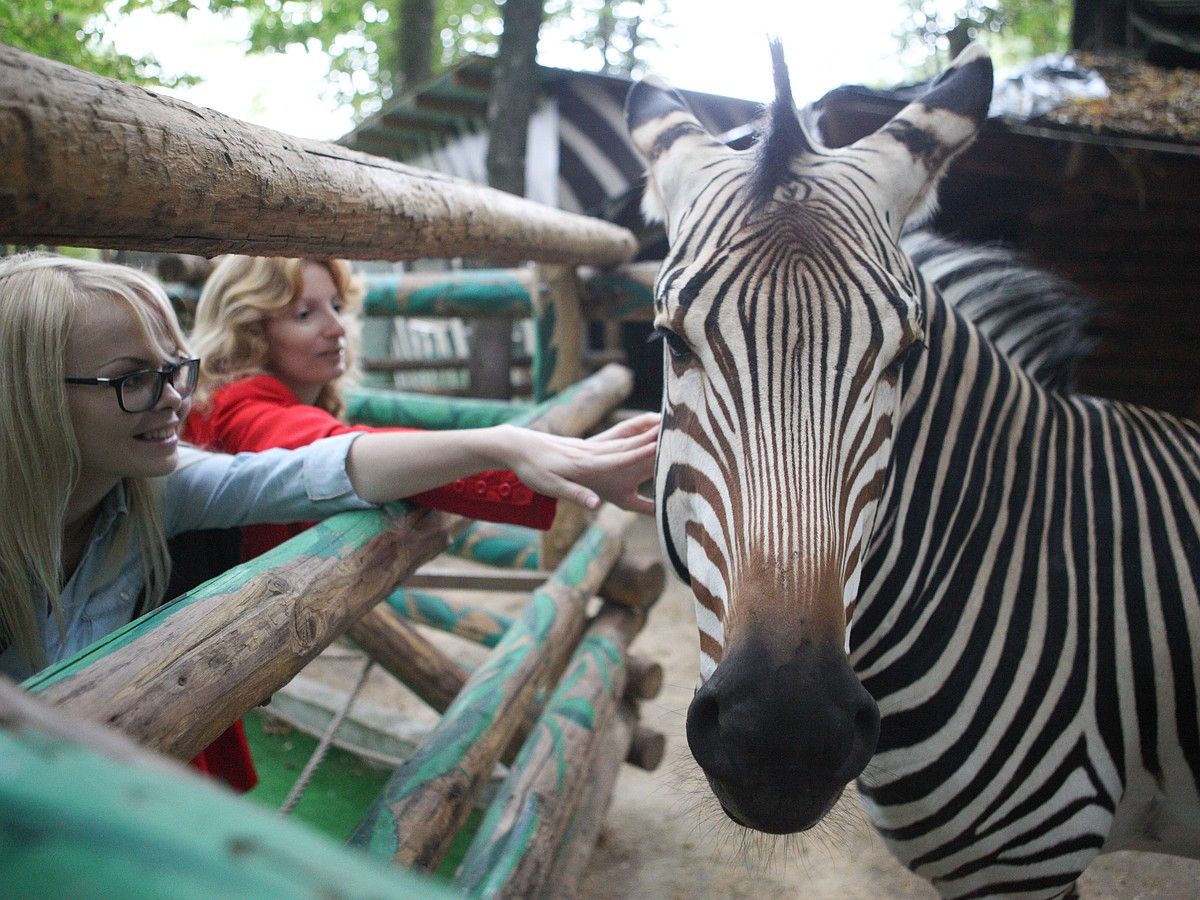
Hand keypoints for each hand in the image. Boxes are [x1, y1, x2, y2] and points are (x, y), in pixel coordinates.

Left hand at [492, 413, 659, 514]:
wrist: (519, 447)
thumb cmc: (533, 469)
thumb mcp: (550, 487)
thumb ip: (575, 494)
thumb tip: (595, 505)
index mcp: (586, 464)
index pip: (619, 458)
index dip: (641, 454)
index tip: (662, 447)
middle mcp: (593, 452)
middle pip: (629, 446)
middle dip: (653, 440)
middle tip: (678, 431)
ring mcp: (592, 447)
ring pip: (626, 440)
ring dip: (648, 433)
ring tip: (671, 426)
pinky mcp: (590, 446)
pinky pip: (618, 440)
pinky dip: (636, 433)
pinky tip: (648, 429)